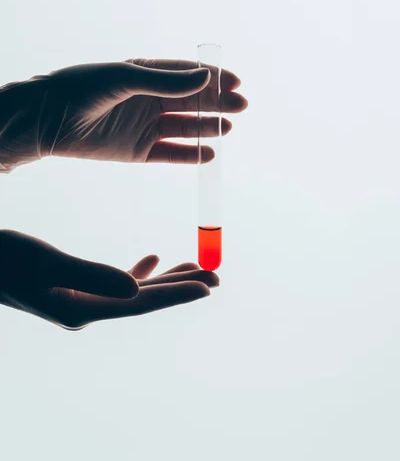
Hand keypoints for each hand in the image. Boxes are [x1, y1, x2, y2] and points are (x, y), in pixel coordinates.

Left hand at [0, 59, 246, 171]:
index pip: (187, 75)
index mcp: (146, 74)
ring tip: (227, 128)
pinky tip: (208, 154)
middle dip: (217, 103)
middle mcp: (149, 100)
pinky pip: (170, 153)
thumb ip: (166, 81)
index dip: (212, 78)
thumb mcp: (126, 78)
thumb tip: (205, 79)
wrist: (48, 120)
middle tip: (241, 105)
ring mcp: (145, 126)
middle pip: (191, 102)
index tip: (235, 81)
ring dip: (207, 128)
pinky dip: (189, 154)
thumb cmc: (83, 88)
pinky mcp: (138, 151)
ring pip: (184, 128)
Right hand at [0, 230, 217, 328]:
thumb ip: (93, 277)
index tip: (209, 287)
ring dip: (164, 278)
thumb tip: (137, 292)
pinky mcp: (75, 288)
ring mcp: (82, 301)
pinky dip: (136, 271)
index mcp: (84, 309)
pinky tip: (151, 258)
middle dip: (180, 287)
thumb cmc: (7, 260)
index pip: (142, 303)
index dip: (177, 294)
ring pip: (134, 290)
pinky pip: (116, 282)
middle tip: (216, 276)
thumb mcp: (49, 265)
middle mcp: (87, 310)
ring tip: (194, 267)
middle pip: (144, 299)